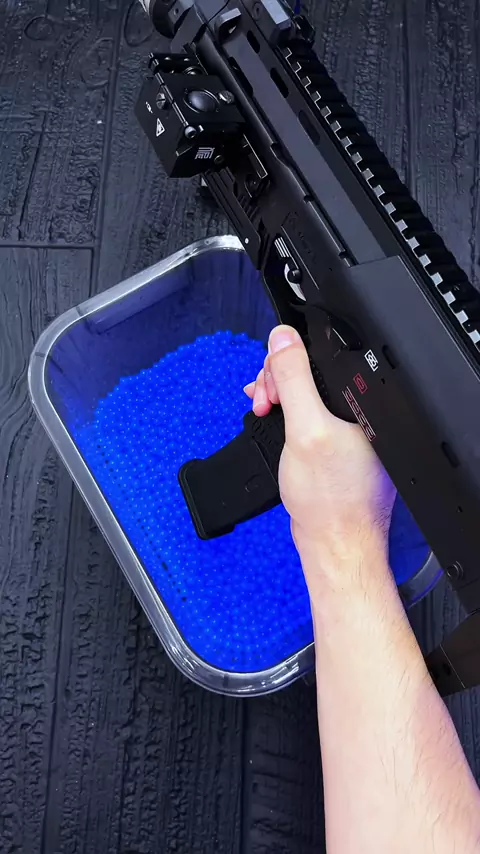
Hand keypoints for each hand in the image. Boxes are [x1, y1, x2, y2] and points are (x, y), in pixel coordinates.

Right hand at [244, 326, 395, 583]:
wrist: (333, 544)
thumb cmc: (330, 500)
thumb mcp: (304, 429)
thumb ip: (293, 380)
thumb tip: (283, 339)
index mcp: (364, 403)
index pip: (324, 357)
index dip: (289, 361)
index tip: (269, 382)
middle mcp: (361, 412)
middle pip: (313, 373)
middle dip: (279, 381)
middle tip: (264, 401)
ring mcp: (348, 429)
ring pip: (307, 393)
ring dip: (279, 395)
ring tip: (263, 408)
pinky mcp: (335, 444)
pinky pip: (308, 414)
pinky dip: (286, 413)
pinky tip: (270, 414)